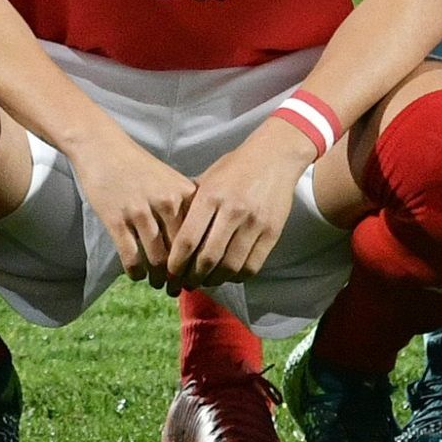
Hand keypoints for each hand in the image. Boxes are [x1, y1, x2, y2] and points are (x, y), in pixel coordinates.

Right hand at [68, 125, 194, 287]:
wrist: (101, 146)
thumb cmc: (137, 165)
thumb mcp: (170, 180)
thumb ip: (186, 207)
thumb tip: (199, 246)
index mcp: (184, 193)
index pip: (199, 240)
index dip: (198, 265)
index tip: (197, 277)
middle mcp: (166, 203)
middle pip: (180, 254)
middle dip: (179, 277)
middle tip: (176, 287)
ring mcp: (139, 211)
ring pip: (157, 260)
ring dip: (158, 279)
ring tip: (157, 283)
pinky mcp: (115, 219)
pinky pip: (131, 258)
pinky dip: (136, 272)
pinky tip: (137, 274)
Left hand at [164, 119, 317, 290]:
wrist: (273, 157)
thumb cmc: (235, 167)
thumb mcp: (208, 177)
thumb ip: (191, 202)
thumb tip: (168, 229)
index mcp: (211, 196)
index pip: (188, 238)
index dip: (177, 262)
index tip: (170, 272)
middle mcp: (232, 211)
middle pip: (208, 258)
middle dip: (193, 276)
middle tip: (185, 284)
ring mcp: (254, 223)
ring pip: (230, 266)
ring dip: (215, 280)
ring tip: (205, 281)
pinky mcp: (272, 233)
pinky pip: (252, 265)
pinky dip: (237, 276)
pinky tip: (228, 275)